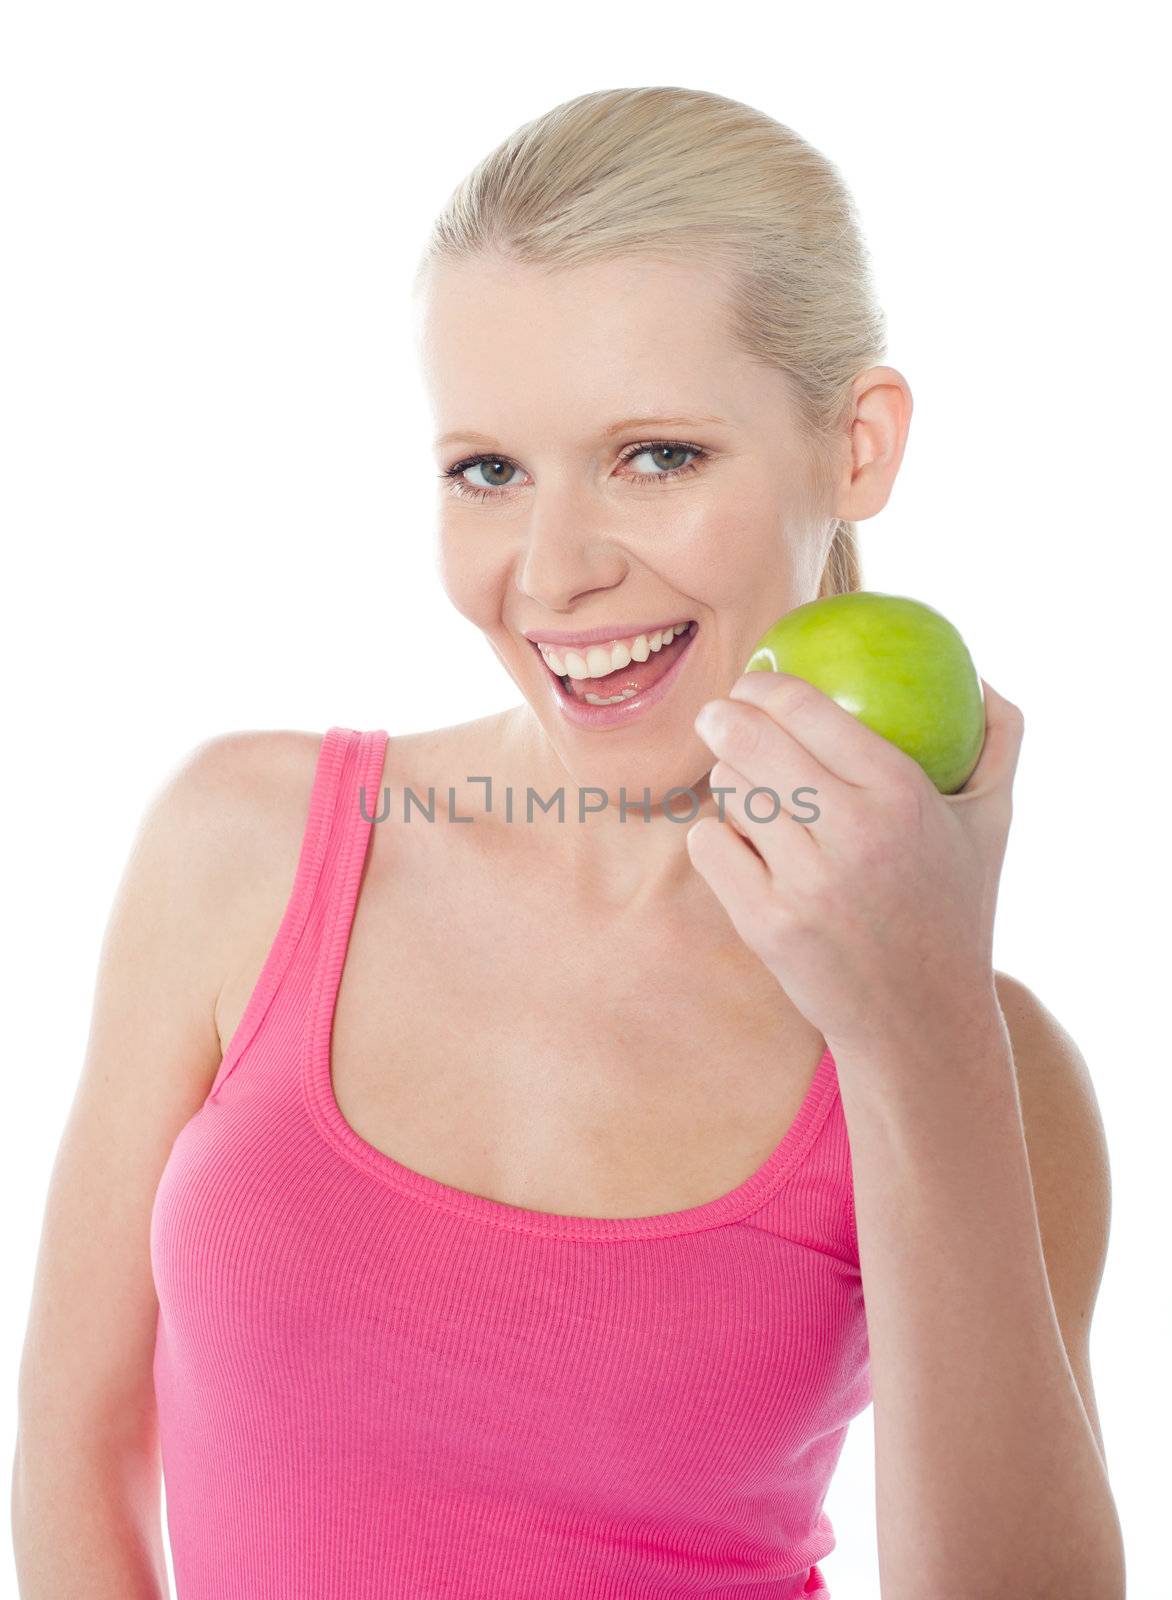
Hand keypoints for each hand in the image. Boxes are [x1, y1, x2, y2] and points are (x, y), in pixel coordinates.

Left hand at [685, 672, 1025, 1057]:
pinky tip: (740, 844)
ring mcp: (805, 882)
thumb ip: (998, 744)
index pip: (806, 709)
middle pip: (751, 740)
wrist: (924, 1021)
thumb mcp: (992, 824)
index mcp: (902, 792)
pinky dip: (717, 837)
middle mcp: (853, 832)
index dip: (764, 685)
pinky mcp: (766, 924)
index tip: (753, 684)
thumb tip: (983, 679)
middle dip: (723, 719)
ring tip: (748, 792)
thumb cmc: (956, 909)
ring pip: (728, 790)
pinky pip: (709, 846)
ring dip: (728, 782)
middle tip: (718, 717)